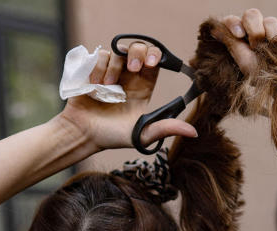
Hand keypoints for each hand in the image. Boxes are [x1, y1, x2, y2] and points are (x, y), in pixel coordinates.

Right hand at [57, 42, 196, 150]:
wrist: (83, 134)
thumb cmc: (112, 136)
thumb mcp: (142, 134)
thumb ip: (166, 129)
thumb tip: (194, 132)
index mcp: (143, 86)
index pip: (155, 61)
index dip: (155, 56)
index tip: (152, 63)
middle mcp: (128, 76)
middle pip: (139, 48)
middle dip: (138, 52)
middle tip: (132, 68)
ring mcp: (110, 71)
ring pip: (118, 51)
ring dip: (114, 67)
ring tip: (107, 87)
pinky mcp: (94, 69)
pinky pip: (101, 55)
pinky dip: (99, 68)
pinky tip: (95, 85)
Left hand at [211, 10, 276, 77]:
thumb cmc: (259, 76)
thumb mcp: (242, 61)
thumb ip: (230, 42)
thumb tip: (213, 29)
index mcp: (240, 35)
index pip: (232, 20)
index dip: (234, 23)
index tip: (239, 35)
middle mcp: (254, 29)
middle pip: (252, 15)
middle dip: (255, 31)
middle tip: (258, 47)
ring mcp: (272, 28)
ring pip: (271, 20)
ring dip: (272, 37)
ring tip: (274, 54)